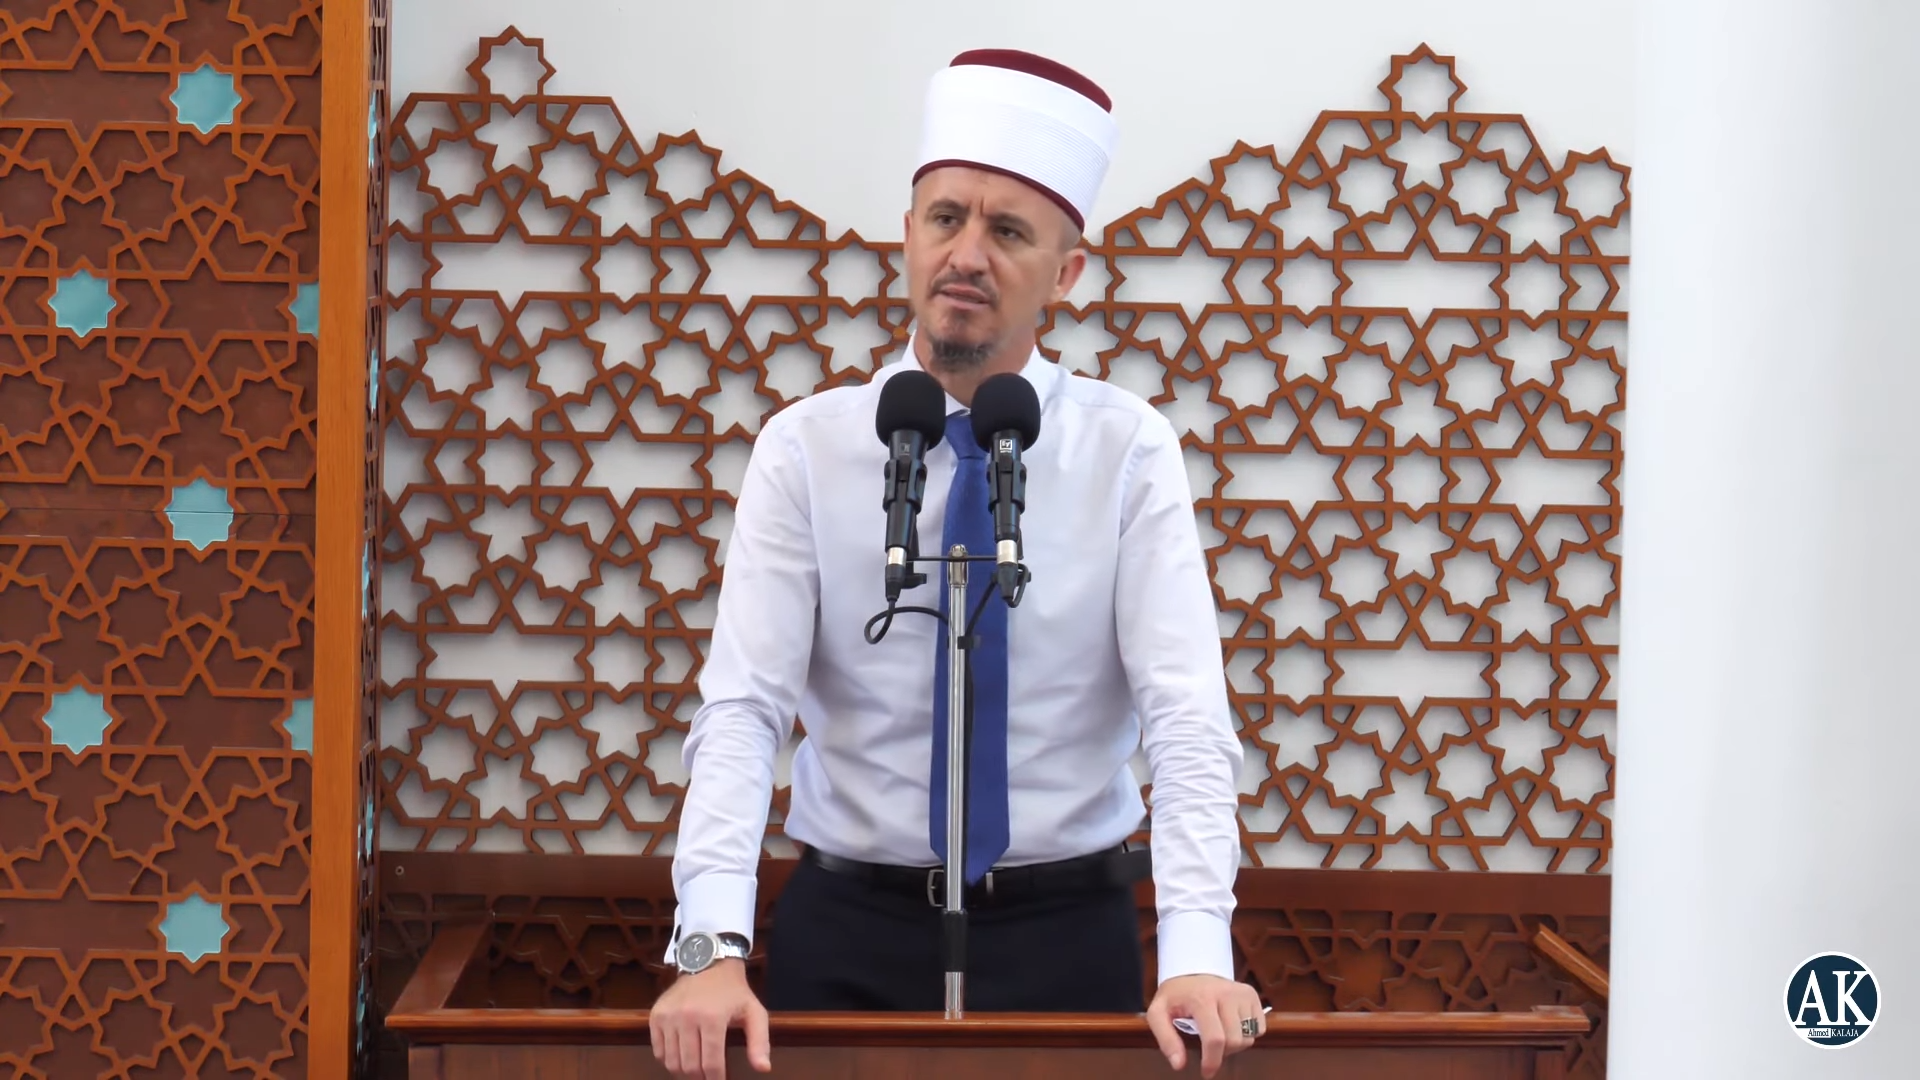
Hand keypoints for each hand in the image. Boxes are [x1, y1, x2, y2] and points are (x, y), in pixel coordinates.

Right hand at [648, 959, 771, 1079]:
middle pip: (690, 1066)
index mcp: (713, 1018)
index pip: (712, 1063)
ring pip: (672, 1062)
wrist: (708, 963)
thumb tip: (763, 1069)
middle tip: (709, 1077)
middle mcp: (686, 1017)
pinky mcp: (656, 1015)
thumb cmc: (734, 991)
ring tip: (696, 1069)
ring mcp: (668, 1016)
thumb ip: (760, 1041)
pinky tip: (682, 1056)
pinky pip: (658, 1051)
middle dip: (701, 1079)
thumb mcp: (755, 1012)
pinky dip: (669, 1060)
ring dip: (684, 1072)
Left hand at [1146, 974, 1264, 1076]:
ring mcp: (1242, 993)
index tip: (1207, 1073)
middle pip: (1235, 1041)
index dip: (1212, 1061)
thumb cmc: (1174, 996)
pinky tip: (1231, 1025)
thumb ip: (1166, 1039)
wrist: (1189, 971)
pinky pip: (1259, 1028)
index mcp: (1202, 999)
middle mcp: (1226, 994)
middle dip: (1222, 1053)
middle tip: (1209, 1048)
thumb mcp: (1158, 1013)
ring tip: (1220, 1034)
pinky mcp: (1252, 995)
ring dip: (1235, 1044)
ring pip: (1248, 1037)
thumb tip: (1179, 1065)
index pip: (1215, 1038)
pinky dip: (1247, 1034)